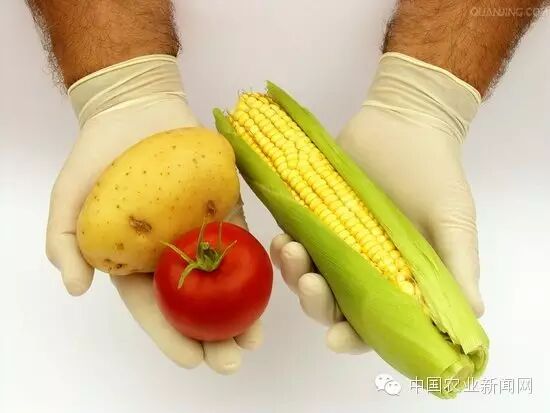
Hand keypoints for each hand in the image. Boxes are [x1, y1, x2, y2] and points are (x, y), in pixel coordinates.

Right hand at [46, 55, 260, 372]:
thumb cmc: (98, 157)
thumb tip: (76, 288)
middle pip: (194, 304)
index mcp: (136, 262)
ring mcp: (203, 232)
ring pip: (224, 280)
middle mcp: (173, 254)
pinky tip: (268, 286)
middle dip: (212, 336)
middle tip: (230, 359)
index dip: (170, 337)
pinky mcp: (227, 209)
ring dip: (240, 311)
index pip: (154, 309)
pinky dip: (254, 265)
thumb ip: (65, 242)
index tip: (191, 360)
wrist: (136, 111)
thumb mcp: (68, 200)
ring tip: (254, 337)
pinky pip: (243, 240)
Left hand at [271, 53, 483, 354]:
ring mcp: (336, 244)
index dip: (354, 338)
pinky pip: (294, 243)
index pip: (373, 324)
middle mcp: (363, 269)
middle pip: (332, 305)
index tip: (335, 338)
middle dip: (317, 302)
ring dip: (295, 273)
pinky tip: (281, 237)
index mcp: (396, 280)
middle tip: (311, 282)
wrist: (405, 122)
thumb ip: (457, 267)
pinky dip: (285, 247)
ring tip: (291, 250)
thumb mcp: (452, 222)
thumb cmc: (435, 174)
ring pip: (308, 276)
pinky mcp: (314, 218)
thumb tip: (473, 317)